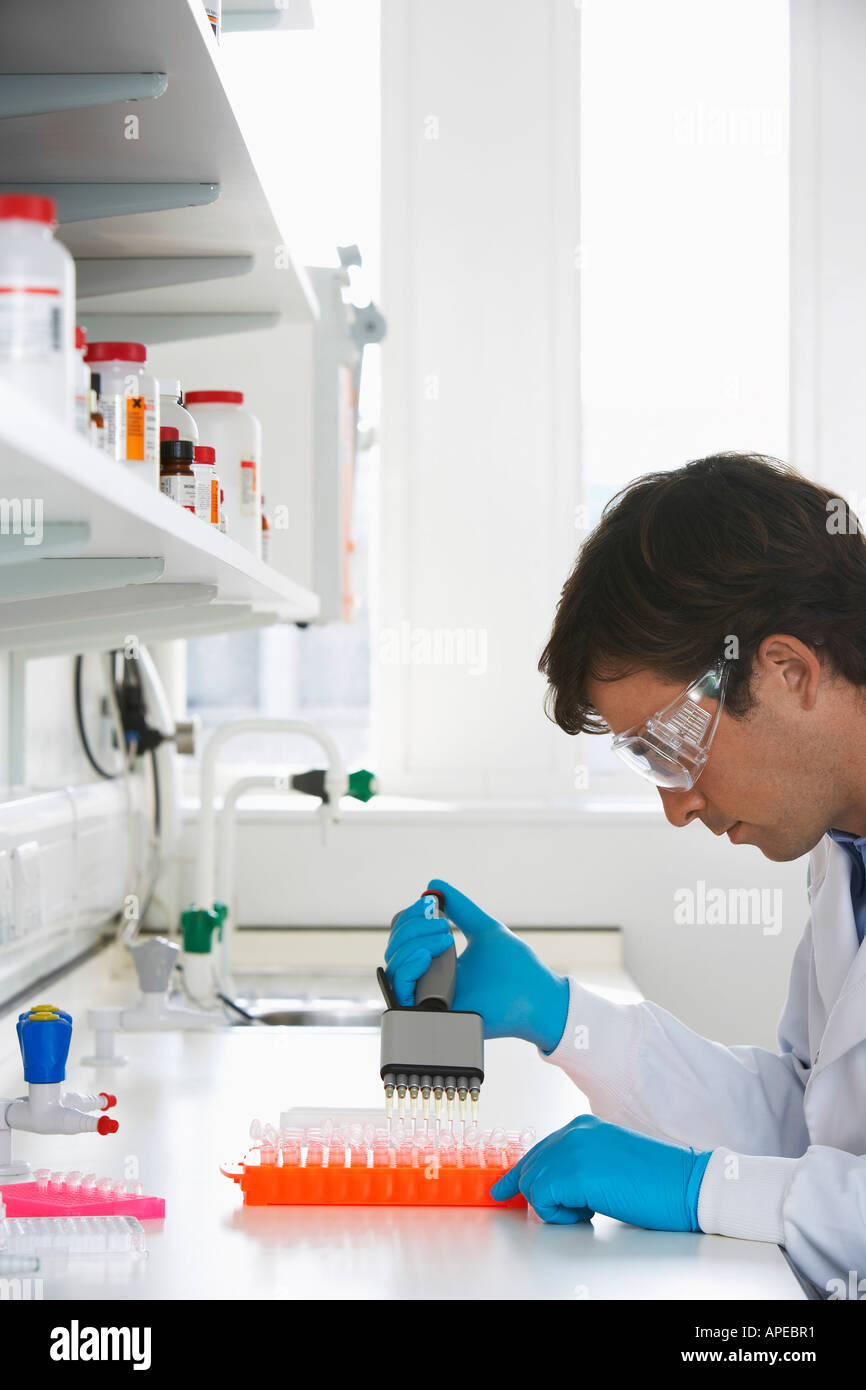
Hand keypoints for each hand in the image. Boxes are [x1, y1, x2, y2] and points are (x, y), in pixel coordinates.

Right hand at [384, 879, 569, 1051]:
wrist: (535, 997)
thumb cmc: (516, 968)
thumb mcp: (483, 929)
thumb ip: (460, 908)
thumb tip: (434, 885)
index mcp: (439, 961)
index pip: (404, 937)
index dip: (410, 918)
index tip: (432, 903)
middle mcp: (429, 979)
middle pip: (395, 947)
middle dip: (413, 926)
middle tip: (444, 925)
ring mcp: (428, 996)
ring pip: (394, 964)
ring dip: (413, 943)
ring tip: (446, 939)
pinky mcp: (430, 1013)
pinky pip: (399, 989)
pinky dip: (407, 967)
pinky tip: (427, 957)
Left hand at [490, 1114, 711, 1229]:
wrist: (687, 1185)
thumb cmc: (657, 1181)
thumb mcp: (610, 1164)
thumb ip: (580, 1167)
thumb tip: (555, 1188)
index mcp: (583, 1128)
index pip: (539, 1151)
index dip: (520, 1174)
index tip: (503, 1189)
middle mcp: (574, 1133)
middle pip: (531, 1168)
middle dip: (539, 1196)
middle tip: (561, 1214)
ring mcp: (573, 1150)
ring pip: (533, 1185)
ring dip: (556, 1207)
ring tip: (590, 1210)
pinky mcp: (575, 1172)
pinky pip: (542, 1199)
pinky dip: (559, 1215)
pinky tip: (588, 1213)